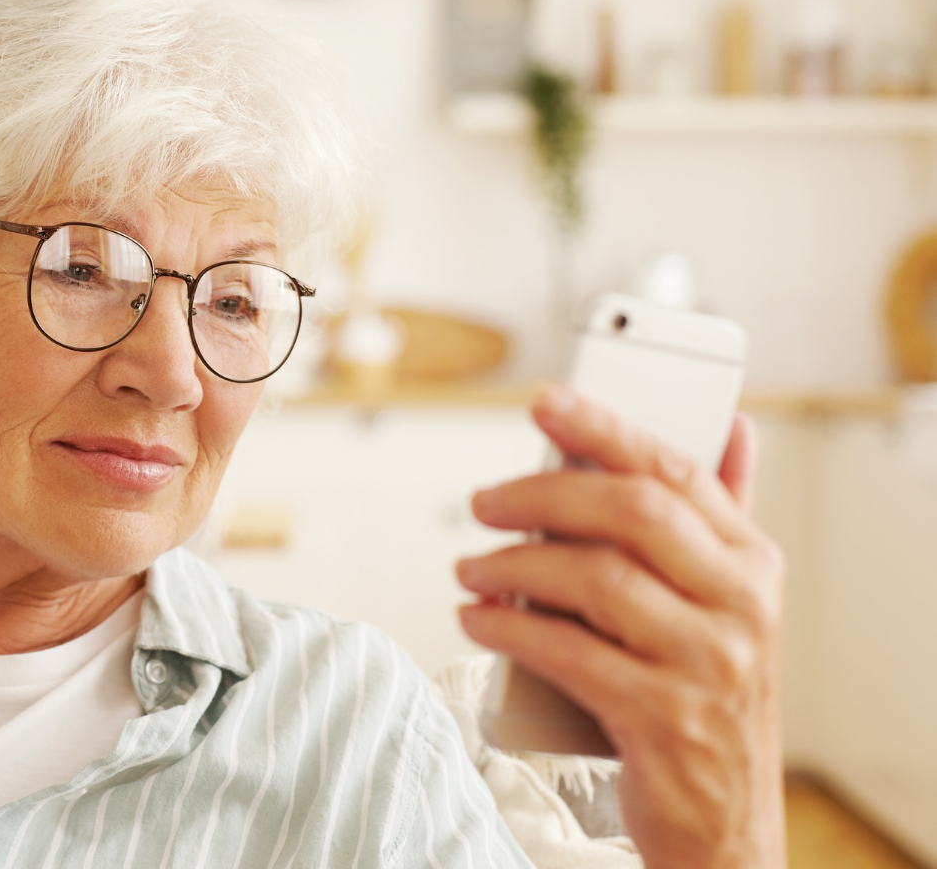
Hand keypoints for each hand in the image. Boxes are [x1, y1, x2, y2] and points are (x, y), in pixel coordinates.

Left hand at [456, 384, 785, 868]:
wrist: (723, 820)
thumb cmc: (702, 690)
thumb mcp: (726, 601)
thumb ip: (722, 514)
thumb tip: (732, 422)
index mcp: (752, 562)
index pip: (675, 470)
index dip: (604, 427)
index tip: (544, 401)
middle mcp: (742, 606)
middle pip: (632, 514)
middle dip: (542, 495)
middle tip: (481, 502)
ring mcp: (708, 665)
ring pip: (596, 581)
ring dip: (513, 567)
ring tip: (469, 568)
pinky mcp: (664, 719)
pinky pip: (570, 653)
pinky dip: (509, 628)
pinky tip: (475, 618)